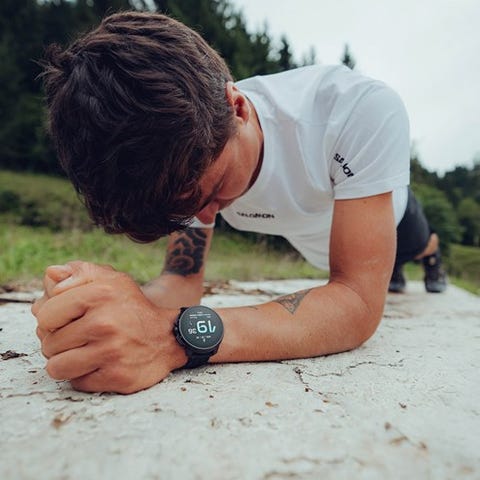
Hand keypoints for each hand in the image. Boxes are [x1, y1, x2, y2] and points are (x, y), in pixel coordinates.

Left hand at [31, 261, 186, 393]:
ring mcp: (110, 352)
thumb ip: (78, 272)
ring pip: (57, 368)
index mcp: (99, 294)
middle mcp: (104, 323)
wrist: (168, 337)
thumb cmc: (131, 307)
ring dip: (67, 362)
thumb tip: (50, 275)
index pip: (44, 315)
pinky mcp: (116, 377)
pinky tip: (100, 364)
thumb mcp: (112, 280)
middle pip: (48, 343)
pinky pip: (76, 383)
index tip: (70, 319)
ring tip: (85, 352)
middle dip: (60, 342)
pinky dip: (84, 376)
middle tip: (82, 337)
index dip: (53, 319)